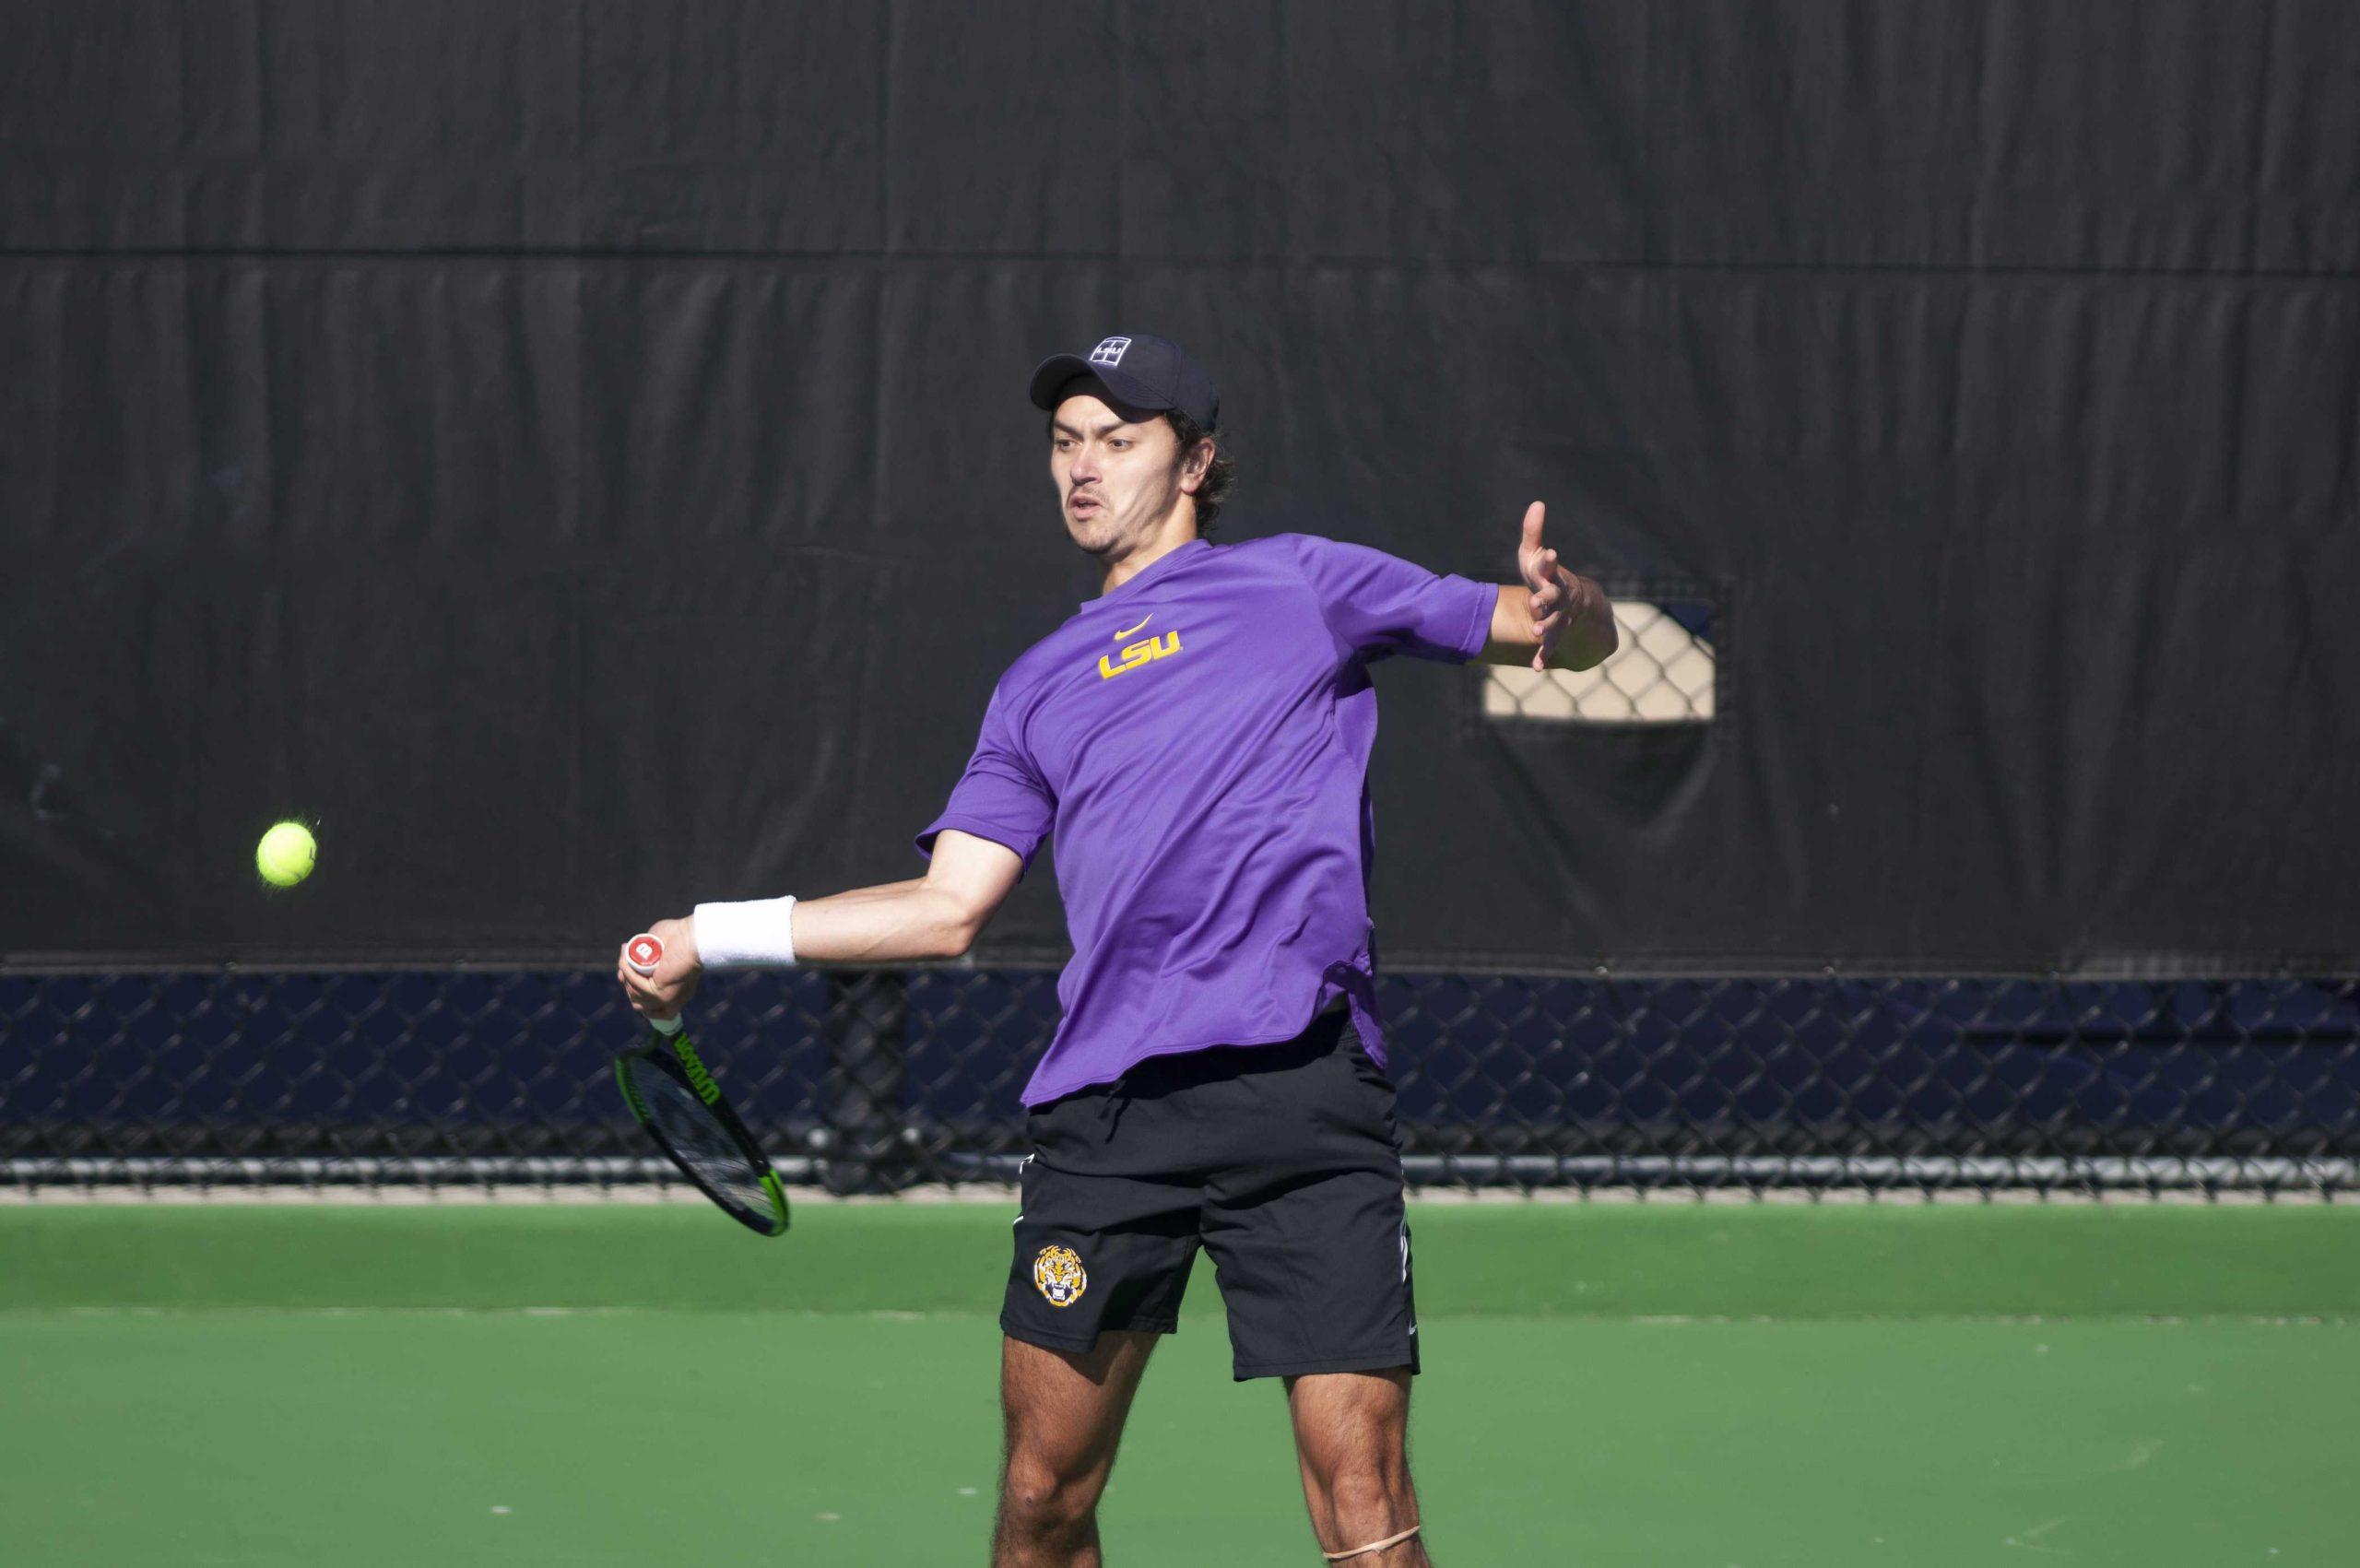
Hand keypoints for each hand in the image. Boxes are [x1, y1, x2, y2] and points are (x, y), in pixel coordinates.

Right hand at [616, 915, 700, 1020]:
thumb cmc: (680, 938)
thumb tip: (624, 976)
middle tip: (627, 962)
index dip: (635, 995)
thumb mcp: (659, 955)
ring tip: (627, 952)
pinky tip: (626, 955)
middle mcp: (672, 1001)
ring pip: (634, 994)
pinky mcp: (660, 993)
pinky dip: (627, 970)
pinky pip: (635, 985)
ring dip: (626, 974)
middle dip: (627, 984)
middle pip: (638, 1003)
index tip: (626, 978)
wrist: (693, 937)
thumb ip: (646, 966)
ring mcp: (666, 999)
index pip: (651, 1010)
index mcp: (676, 994)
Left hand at [1516, 500, 1568, 672]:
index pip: (1551, 566)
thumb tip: (1537, 503)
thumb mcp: (1535, 554)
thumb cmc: (1545, 574)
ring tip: (1537, 631)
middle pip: (1553, 595)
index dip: (1549, 561)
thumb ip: (1533, 532)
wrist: (1571, 603)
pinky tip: (1536, 667)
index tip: (1550, 553)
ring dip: (1546, 627)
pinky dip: (1543, 656)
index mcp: (1553, 575)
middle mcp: (1559, 596)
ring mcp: (1558, 616)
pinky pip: (1549, 646)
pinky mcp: (1554, 633)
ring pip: (1553, 622)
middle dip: (1546, 597)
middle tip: (1537, 600)